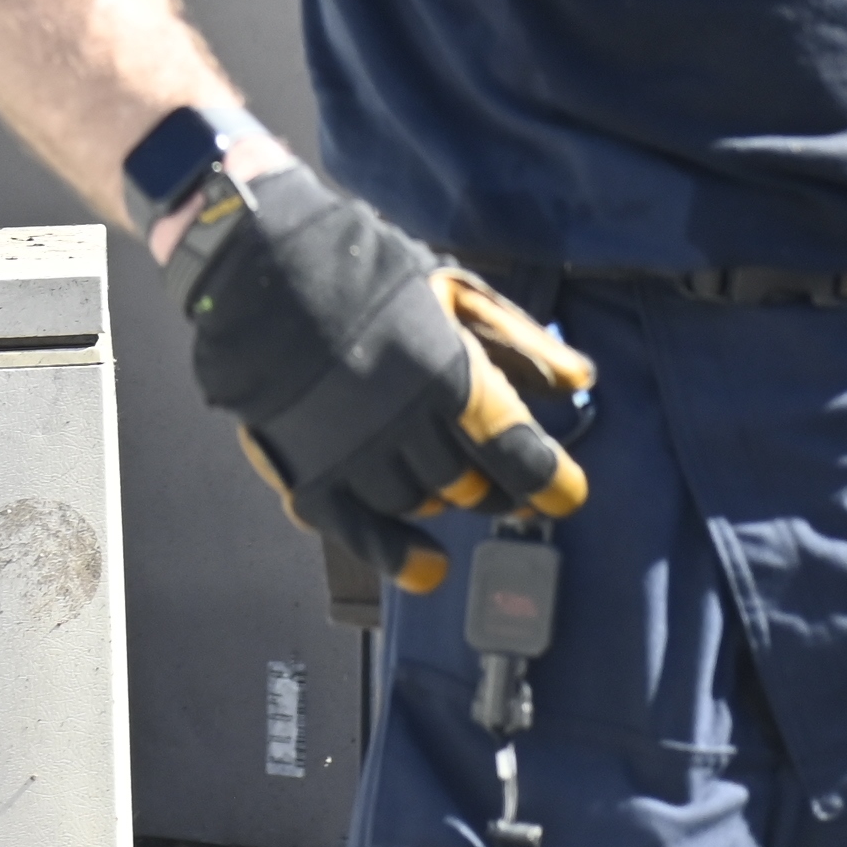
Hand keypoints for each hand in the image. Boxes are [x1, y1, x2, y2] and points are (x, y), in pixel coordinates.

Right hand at [176, 163, 593, 594]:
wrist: (266, 279)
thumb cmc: (371, 280)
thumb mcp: (457, 292)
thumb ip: (520, 342)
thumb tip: (581, 381)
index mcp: (446, 375)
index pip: (513, 449)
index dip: (550, 479)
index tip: (568, 494)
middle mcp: (403, 425)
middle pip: (472, 485)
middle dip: (503, 491)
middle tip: (515, 486)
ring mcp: (355, 457)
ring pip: (423, 504)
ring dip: (450, 501)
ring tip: (461, 485)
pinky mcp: (311, 477)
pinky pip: (361, 534)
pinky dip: (399, 555)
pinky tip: (430, 567)